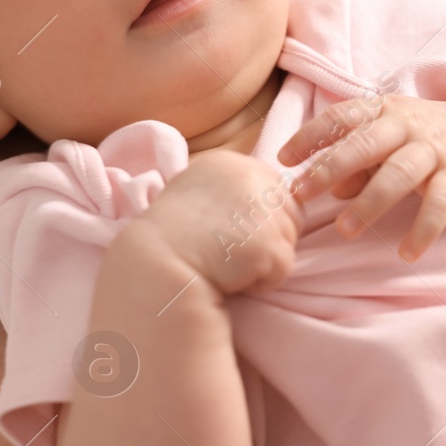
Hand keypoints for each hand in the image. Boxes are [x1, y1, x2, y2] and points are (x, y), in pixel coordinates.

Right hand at [132, 150, 303, 294]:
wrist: (154, 266)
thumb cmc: (172, 237)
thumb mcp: (197, 192)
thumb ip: (233, 188)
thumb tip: (272, 194)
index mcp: (232, 164)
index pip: (277, 189)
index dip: (260, 218)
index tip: (229, 230)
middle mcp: (251, 179)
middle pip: (292, 214)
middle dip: (268, 237)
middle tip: (228, 248)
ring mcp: (261, 211)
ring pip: (288, 243)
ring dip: (263, 261)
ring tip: (226, 261)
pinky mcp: (268, 245)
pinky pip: (282, 271)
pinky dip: (260, 282)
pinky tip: (230, 275)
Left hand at [278, 95, 445, 261]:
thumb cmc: (420, 140)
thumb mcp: (385, 142)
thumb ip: (356, 163)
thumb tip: (332, 191)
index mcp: (382, 112)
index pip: (341, 117)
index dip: (311, 136)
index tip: (283, 160)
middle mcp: (407, 126)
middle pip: (365, 144)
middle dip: (330, 168)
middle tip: (301, 195)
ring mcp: (434, 149)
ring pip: (399, 173)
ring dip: (370, 202)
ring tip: (345, 230)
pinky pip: (440, 204)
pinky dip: (424, 229)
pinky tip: (408, 253)